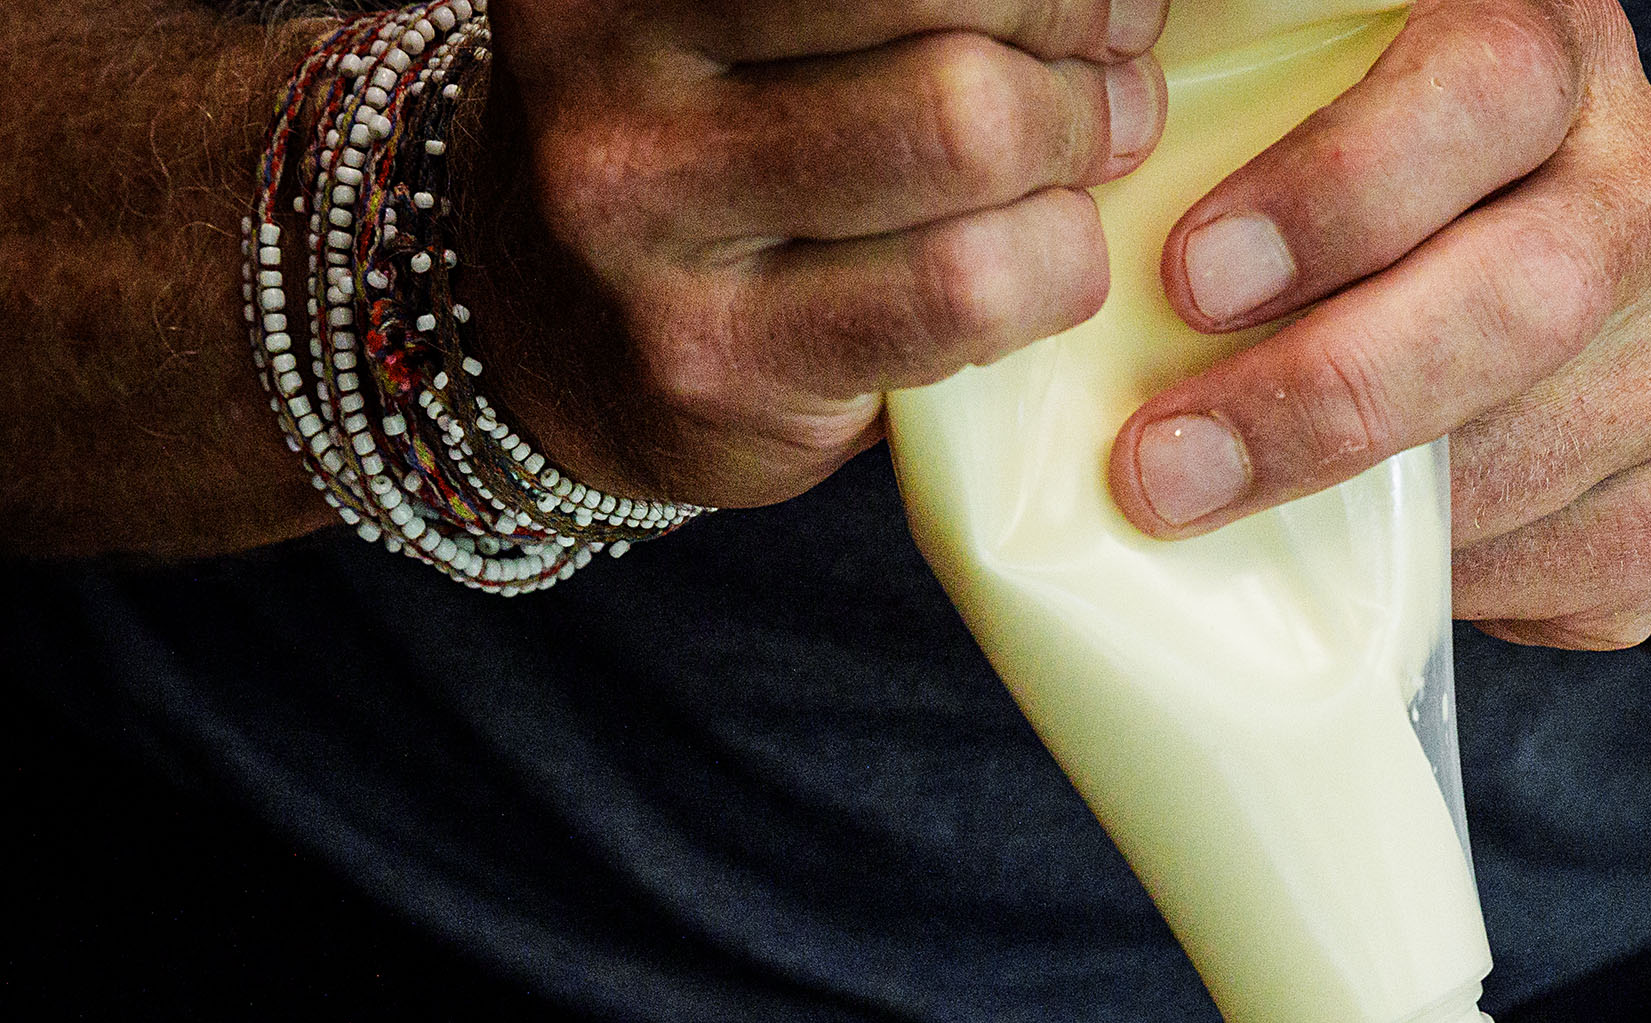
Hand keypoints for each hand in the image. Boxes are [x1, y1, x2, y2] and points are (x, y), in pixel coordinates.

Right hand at [471, 0, 1168, 504]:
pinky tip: (1044, 257)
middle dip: (1067, 23)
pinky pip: (963, 289)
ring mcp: (645, 208)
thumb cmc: (704, 136)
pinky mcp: (715, 359)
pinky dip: (1053, 266)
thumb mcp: (744, 11)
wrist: (544, 338)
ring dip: (1077, 145)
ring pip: (964, 131)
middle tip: (1106, 61)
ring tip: (1085, 156)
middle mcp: (606, 48)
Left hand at [1104, 0, 1650, 650]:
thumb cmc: (1431, 198)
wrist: (1627, 302)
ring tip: (1224, 522)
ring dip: (1358, 518)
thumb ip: (1272, 127)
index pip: (1483, 92)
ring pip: (1527, 462)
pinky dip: (1440, 586)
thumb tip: (1089, 224)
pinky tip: (1367, 565)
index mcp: (1563, 57)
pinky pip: (1555, 575)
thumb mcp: (1361, 111)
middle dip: (1323, 399)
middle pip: (1521, 302)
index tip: (1193, 280)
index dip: (1338, 189)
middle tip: (1168, 467)